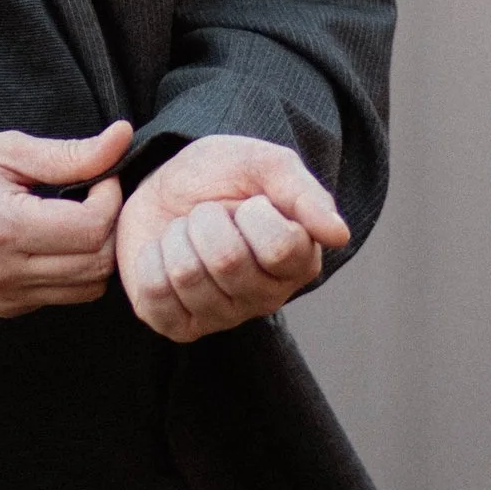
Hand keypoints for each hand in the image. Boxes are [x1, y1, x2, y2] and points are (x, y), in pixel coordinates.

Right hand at [0, 121, 131, 316]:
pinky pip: (58, 296)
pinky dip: (68, 269)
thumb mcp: (3, 150)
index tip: (99, 174)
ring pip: (86, 288)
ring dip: (93, 252)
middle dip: (108, 226)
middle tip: (92, 194)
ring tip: (72, 217)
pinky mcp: (0, 310)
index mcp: (4, 228)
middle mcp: (4, 273)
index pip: (93, 228)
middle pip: (98, 264)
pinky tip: (47, 239)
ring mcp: (2, 299)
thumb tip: (122, 139)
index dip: (110, 197)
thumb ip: (70, 153)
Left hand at [116, 136, 346, 342]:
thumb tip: (339, 234)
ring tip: (188, 233)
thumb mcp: (263, 164)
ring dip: (177, 237)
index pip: (281, 247)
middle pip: (227, 261)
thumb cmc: (223, 176)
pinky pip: (155, 293)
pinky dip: (151, 258)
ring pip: (186, 275)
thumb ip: (303, 193)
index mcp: (299, 261)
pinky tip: (165, 254)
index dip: (254, 213)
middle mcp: (265, 298)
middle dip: (206, 220)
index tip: (249, 203)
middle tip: (209, 215)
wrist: (168, 183)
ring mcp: (221, 317)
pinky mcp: (178, 325)